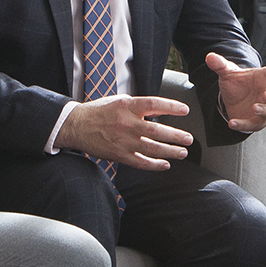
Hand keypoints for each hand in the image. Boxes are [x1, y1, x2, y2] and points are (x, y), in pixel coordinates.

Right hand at [57, 94, 192, 169]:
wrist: (77, 126)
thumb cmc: (99, 112)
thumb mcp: (119, 101)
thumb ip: (139, 106)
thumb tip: (161, 110)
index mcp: (127, 106)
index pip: (153, 104)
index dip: (171, 107)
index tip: (185, 110)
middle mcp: (126, 124)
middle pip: (156, 131)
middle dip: (176, 136)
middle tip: (188, 139)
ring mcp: (123, 141)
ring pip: (151, 149)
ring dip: (170, 152)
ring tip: (182, 152)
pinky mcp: (119, 155)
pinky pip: (140, 162)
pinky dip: (154, 165)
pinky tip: (165, 164)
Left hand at [207, 52, 265, 132]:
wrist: (232, 100)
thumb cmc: (237, 84)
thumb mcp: (227, 72)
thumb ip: (220, 64)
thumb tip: (210, 57)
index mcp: (265, 78)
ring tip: (255, 107)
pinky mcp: (257, 122)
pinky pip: (254, 125)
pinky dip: (243, 124)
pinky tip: (232, 122)